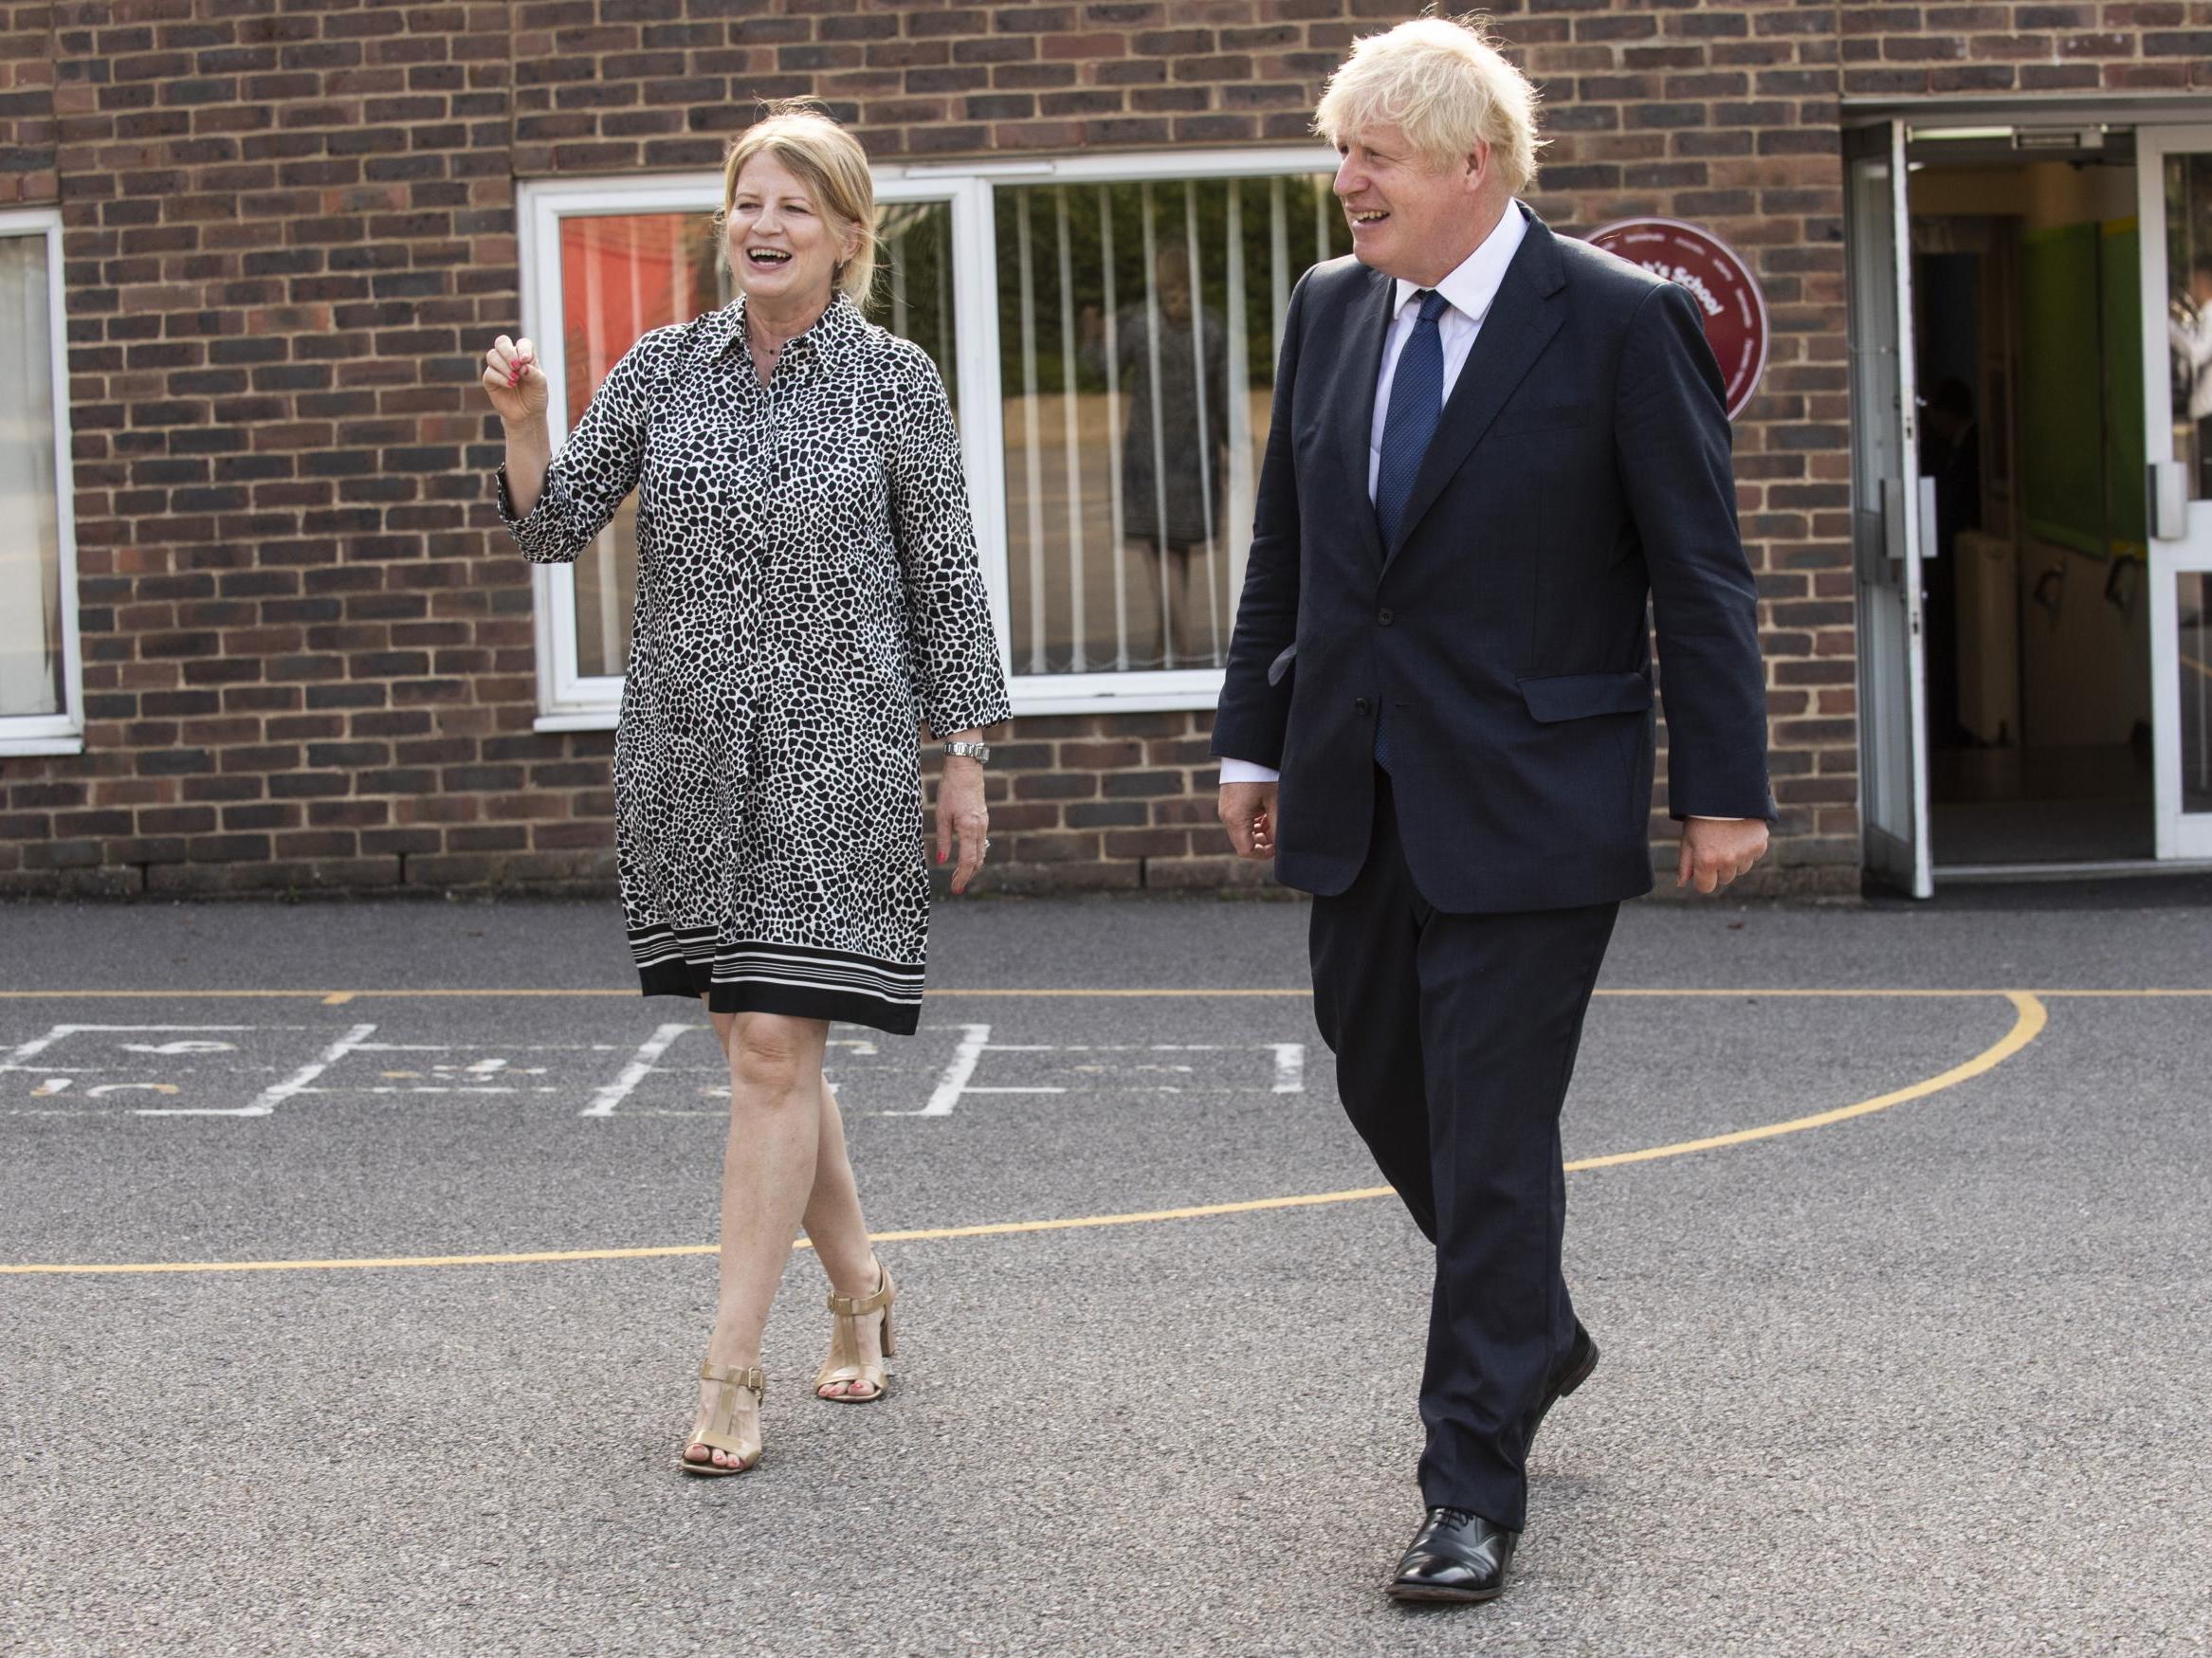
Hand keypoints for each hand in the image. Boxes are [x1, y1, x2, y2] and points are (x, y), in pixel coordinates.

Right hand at [481, 334, 547, 425]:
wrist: (527, 414)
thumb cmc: (535, 396)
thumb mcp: (540, 385)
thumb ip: (534, 374)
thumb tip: (523, 367)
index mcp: (525, 356)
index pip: (522, 343)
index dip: (523, 348)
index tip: (526, 360)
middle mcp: (510, 358)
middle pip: (501, 342)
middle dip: (508, 352)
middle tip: (516, 365)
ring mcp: (498, 368)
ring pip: (492, 355)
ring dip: (504, 366)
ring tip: (515, 379)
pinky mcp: (489, 380)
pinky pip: (489, 373)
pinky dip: (500, 378)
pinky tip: (510, 385)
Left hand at [935, 756, 988, 894]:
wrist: (966, 769)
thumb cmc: (951, 789)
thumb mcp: (942, 815)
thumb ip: (943, 839)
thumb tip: (942, 861)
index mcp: (968, 828)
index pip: (968, 861)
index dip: (962, 877)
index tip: (955, 888)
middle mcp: (980, 828)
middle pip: (977, 860)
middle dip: (967, 875)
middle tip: (957, 887)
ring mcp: (984, 824)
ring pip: (981, 852)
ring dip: (972, 866)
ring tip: (960, 875)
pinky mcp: (983, 819)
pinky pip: (982, 842)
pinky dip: (975, 854)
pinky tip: (967, 857)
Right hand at [1217, 781, 1277, 860]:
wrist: (1246, 752)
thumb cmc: (1261, 775)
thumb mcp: (1274, 802)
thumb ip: (1277, 825)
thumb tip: (1282, 843)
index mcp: (1235, 819)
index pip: (1246, 851)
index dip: (1263, 854)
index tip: (1278, 846)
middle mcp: (1227, 817)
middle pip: (1244, 842)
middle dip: (1263, 841)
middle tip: (1278, 831)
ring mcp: (1226, 810)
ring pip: (1243, 832)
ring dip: (1260, 831)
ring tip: (1274, 818)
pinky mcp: (1229, 803)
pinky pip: (1240, 821)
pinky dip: (1254, 822)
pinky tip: (1266, 811)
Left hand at [1676, 818, 1767, 894]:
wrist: (1725, 795)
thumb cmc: (1701, 818)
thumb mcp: (1688, 839)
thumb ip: (1685, 864)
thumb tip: (1682, 883)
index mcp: (1706, 861)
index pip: (1706, 887)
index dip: (1703, 878)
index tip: (1702, 867)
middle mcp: (1727, 860)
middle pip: (1724, 879)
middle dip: (1719, 868)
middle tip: (1715, 846)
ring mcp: (1745, 854)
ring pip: (1740, 869)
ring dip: (1735, 860)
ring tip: (1727, 839)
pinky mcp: (1760, 845)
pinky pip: (1753, 857)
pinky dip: (1748, 849)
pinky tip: (1740, 834)